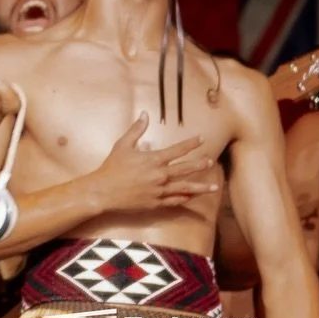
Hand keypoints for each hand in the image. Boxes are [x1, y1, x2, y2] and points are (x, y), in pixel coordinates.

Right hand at [88, 114, 217, 213]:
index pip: (178, 150)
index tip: (201, 139)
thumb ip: (136, 130)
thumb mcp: (122, 145)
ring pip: (186, 188)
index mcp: (154, 159)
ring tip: (214, 187)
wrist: (104, 191)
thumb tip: (145, 114)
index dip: (191, 144)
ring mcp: (160, 190)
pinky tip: (193, 197)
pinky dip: (186, 198)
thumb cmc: (112, 167)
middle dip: (200, 165)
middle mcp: (161, 175)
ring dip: (201, 187)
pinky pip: (176, 200)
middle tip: (211, 162)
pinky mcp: (157, 203)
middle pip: (186, 169)